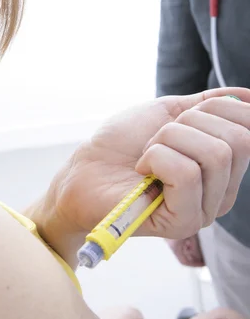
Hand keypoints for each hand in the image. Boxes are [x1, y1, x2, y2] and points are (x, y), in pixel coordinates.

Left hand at [30, 88, 249, 266]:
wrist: (86, 170)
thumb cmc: (123, 143)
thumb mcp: (169, 112)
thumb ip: (210, 104)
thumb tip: (249, 95)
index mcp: (224, 166)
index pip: (249, 128)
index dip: (213, 109)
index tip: (180, 118)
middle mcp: (223, 191)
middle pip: (237, 140)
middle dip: (187, 125)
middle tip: (158, 139)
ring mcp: (205, 210)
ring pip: (214, 154)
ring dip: (167, 141)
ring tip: (147, 155)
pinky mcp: (184, 222)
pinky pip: (186, 174)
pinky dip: (156, 159)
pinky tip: (143, 172)